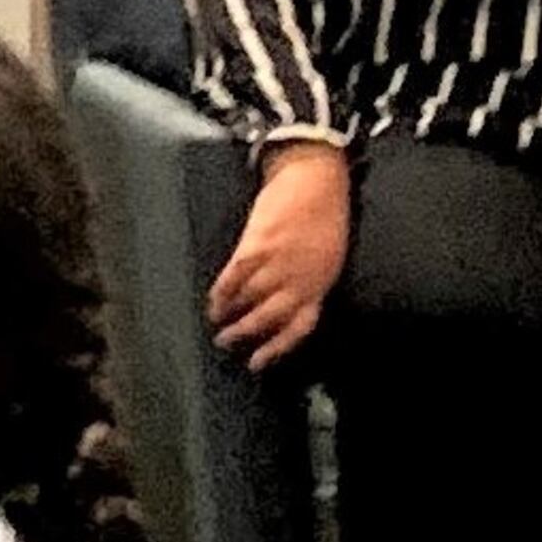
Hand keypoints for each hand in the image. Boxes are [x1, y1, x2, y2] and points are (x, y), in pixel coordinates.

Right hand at [209, 142, 348, 372]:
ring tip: (215, 322)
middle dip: (246, 333)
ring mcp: (278, 262)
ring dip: (229, 315)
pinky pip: (234, 276)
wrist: (315, 178)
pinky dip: (221, 291)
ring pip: (249, 299)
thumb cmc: (325, 215)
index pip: (299, 325)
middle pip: (269, 317)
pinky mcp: (257, 245)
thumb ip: (309, 280)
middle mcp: (300, 278)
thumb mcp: (329, 255)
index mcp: (322, 282)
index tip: (257, 362)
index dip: (277, 348)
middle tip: (226, 343)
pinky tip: (213, 299)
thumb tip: (285, 303)